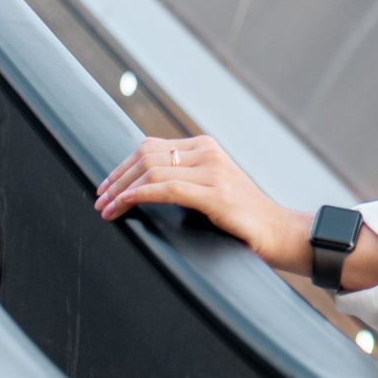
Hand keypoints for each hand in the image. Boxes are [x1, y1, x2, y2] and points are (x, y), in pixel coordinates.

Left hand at [94, 134, 307, 272]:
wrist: (278, 231)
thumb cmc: (242, 216)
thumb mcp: (211, 187)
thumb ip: (186, 178)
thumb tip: (144, 183)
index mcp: (206, 146)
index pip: (151, 146)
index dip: (122, 166)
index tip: (106, 187)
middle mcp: (208, 152)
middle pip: (146, 156)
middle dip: (116, 178)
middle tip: (99, 200)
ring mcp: (212, 171)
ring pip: (152, 170)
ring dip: (121, 190)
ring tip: (106, 208)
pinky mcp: (214, 194)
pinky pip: (166, 189)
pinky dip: (138, 196)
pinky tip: (123, 206)